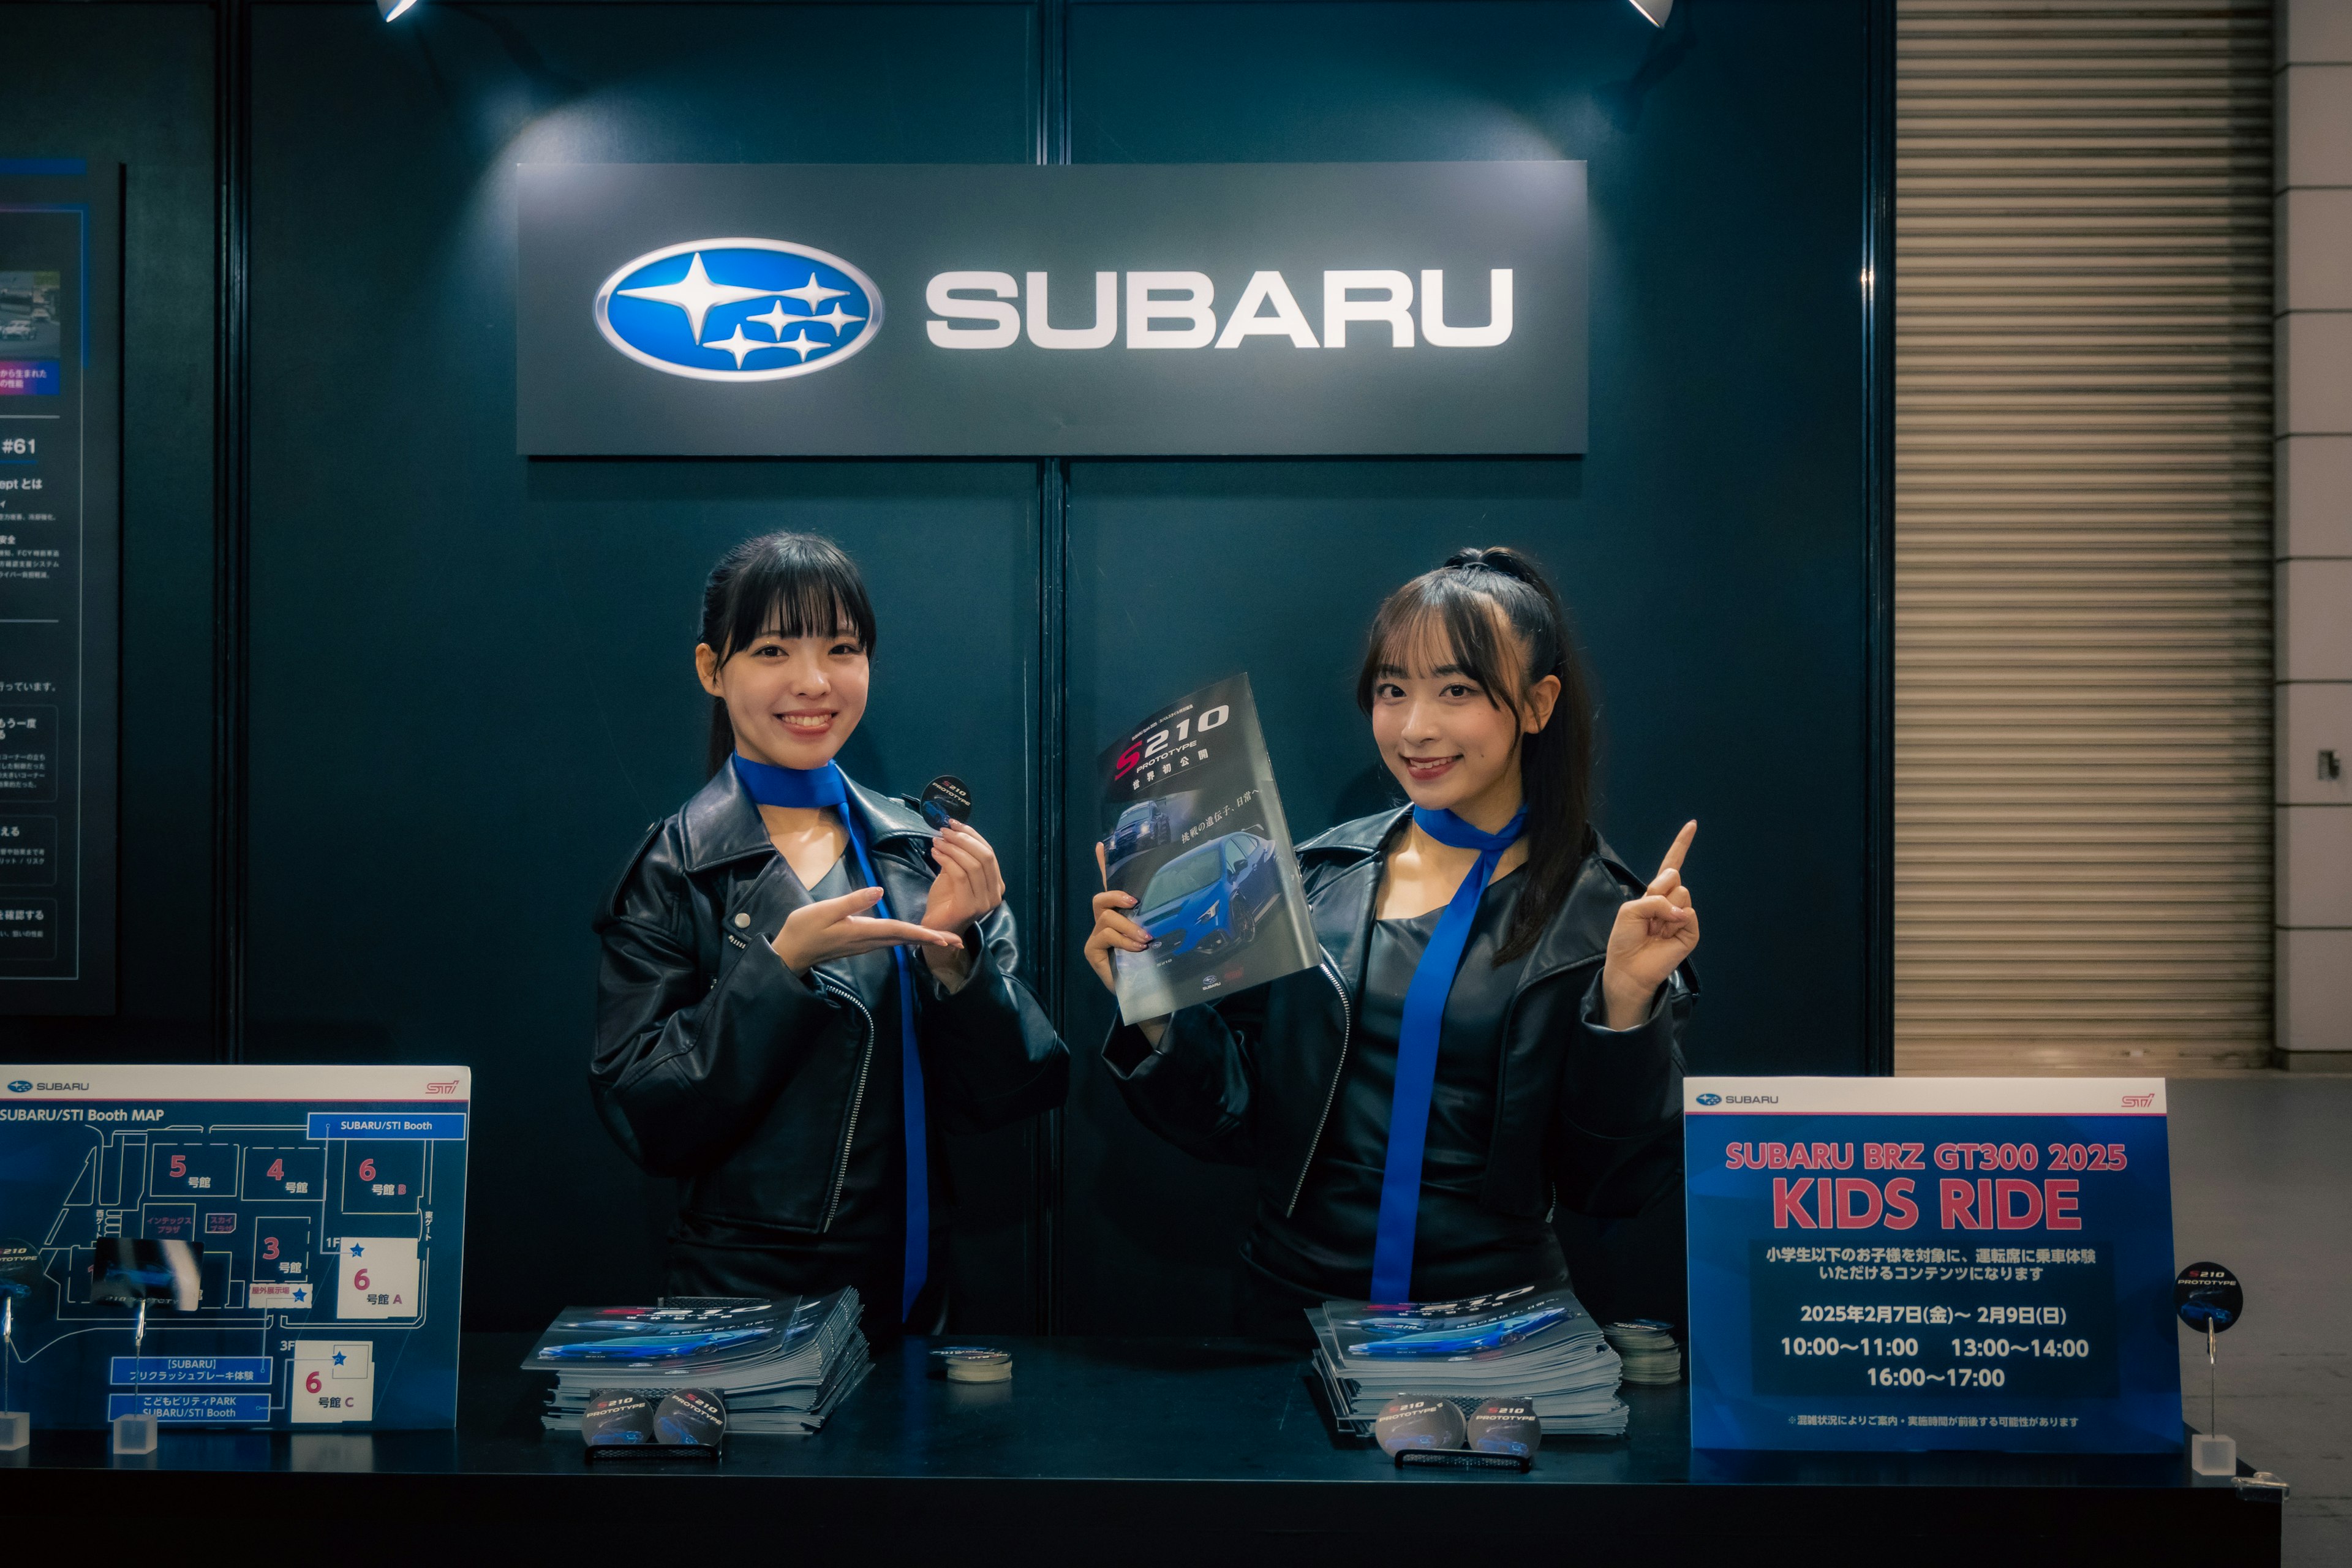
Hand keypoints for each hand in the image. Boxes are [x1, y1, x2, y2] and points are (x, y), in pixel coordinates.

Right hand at [773, 886, 962, 975]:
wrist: (791, 952)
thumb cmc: (804, 929)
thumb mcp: (825, 911)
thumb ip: (853, 901)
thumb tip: (879, 890)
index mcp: (864, 932)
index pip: (900, 931)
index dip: (924, 933)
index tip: (946, 937)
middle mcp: (870, 941)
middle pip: (907, 939)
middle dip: (933, 939)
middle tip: (959, 941)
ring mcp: (866, 944)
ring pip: (901, 941)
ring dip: (924, 939)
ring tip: (946, 939)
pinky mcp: (862, 942)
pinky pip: (892, 940)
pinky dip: (909, 938)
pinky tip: (915, 935)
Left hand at [919, 821, 1005, 980]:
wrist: (935, 929)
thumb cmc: (946, 901)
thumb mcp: (955, 874)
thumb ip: (960, 856)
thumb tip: (953, 830)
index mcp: (996, 884)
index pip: (989, 853)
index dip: (972, 835)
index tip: (954, 823)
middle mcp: (996, 894)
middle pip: (985, 856)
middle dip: (963, 839)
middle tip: (944, 830)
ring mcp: (984, 902)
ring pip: (973, 865)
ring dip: (953, 848)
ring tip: (937, 840)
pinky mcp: (969, 906)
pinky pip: (960, 876)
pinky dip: (947, 860)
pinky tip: (935, 853)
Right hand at [1085, 887, 1169, 1046]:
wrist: (1142, 992)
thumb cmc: (1148, 962)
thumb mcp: (1149, 938)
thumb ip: (1148, 923)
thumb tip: (1168, 906)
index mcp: (1115, 918)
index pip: (1107, 896)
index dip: (1113, 887)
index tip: (1126, 886)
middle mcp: (1101, 925)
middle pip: (1100, 901)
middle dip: (1118, 899)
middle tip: (1137, 905)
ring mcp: (1095, 938)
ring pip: (1106, 918)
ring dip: (1128, 927)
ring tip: (1145, 939)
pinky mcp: (1091, 950)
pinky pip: (1105, 936)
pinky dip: (1123, 940)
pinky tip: (1137, 948)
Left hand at [1601, 820, 1698, 1030]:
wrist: (1628, 967)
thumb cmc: (1625, 939)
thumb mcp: (1631, 910)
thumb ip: (1655, 898)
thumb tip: (1683, 907)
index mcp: (1656, 893)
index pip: (1672, 865)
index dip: (1681, 845)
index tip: (1692, 824)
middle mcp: (1672, 901)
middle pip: (1673, 878)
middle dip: (1657, 892)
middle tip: (1647, 917)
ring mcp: (1683, 916)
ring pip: (1681, 894)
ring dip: (1664, 911)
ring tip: (1655, 930)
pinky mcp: (1690, 932)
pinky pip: (1689, 914)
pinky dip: (1675, 922)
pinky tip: (1665, 937)